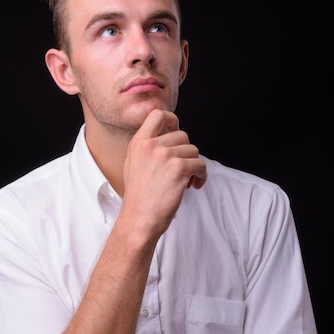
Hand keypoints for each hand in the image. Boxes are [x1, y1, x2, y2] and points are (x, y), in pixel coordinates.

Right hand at [122, 109, 206, 236]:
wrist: (139, 219)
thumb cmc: (139, 197)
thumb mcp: (133, 164)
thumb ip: (147, 148)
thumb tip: (168, 137)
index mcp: (138, 143)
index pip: (157, 114)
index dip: (172, 119)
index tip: (175, 130)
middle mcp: (151, 146)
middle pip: (183, 135)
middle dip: (186, 152)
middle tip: (182, 169)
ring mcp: (165, 156)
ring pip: (193, 151)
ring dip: (194, 166)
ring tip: (186, 181)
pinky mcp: (179, 169)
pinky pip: (200, 165)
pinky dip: (201, 176)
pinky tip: (193, 186)